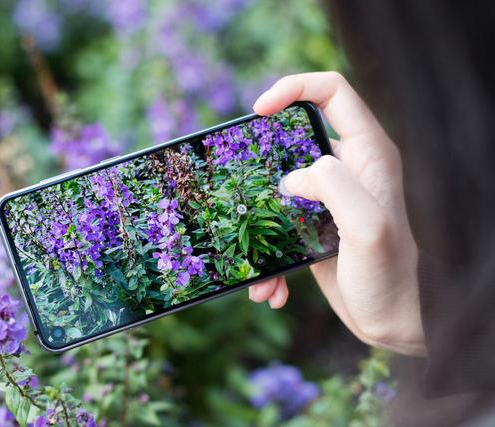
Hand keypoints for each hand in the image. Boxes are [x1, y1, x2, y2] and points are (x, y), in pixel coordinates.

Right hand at [249, 72, 425, 355]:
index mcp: (367, 153)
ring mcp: (327, 197)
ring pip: (278, 183)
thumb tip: (292, 178)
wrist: (391, 321)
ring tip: (253, 257)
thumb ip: (333, 186)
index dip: (293, 88)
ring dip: (258, 220)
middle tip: (240, 187)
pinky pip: (277, 224)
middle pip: (294, 136)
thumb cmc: (389, 275)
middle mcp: (347, 168)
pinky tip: (273, 290)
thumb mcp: (367, 227)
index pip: (331, 92)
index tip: (259, 111)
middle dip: (260, 160)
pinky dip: (268, 256)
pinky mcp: (312, 224)